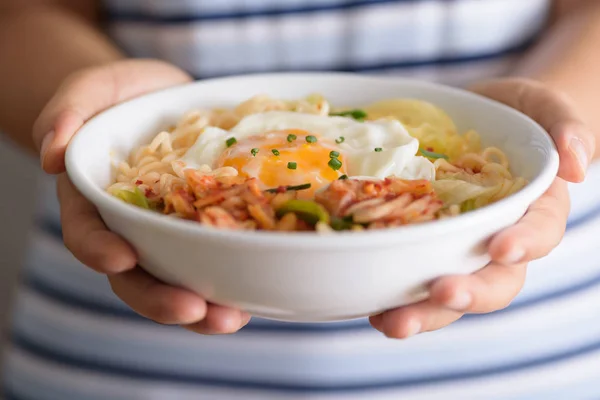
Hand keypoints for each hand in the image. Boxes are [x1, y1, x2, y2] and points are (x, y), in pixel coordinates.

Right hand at [34, 59, 250, 333]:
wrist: (164, 98)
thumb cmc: (121, 95)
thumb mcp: (93, 89)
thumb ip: (68, 110)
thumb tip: (51, 152)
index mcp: (96, 203)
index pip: (89, 235)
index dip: (100, 251)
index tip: (121, 258)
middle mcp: (132, 228)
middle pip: (137, 276)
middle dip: (161, 300)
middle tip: (193, 310)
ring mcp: (171, 233)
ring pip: (180, 281)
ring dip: (204, 308)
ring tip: (231, 318)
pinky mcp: (207, 227)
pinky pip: (217, 261)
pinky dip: (235, 281)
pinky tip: (256, 294)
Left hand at [370, 78, 595, 337]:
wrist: (475, 118)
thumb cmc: (514, 114)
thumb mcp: (540, 105)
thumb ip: (564, 125)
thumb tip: (576, 165)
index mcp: (534, 209)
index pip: (538, 233)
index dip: (524, 242)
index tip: (501, 247)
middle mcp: (499, 239)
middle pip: (495, 280)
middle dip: (470, 292)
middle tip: (442, 293)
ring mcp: (459, 249)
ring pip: (451, 293)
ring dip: (426, 313)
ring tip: (394, 323)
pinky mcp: (425, 247)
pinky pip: (413, 280)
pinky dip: (393, 298)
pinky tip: (370, 308)